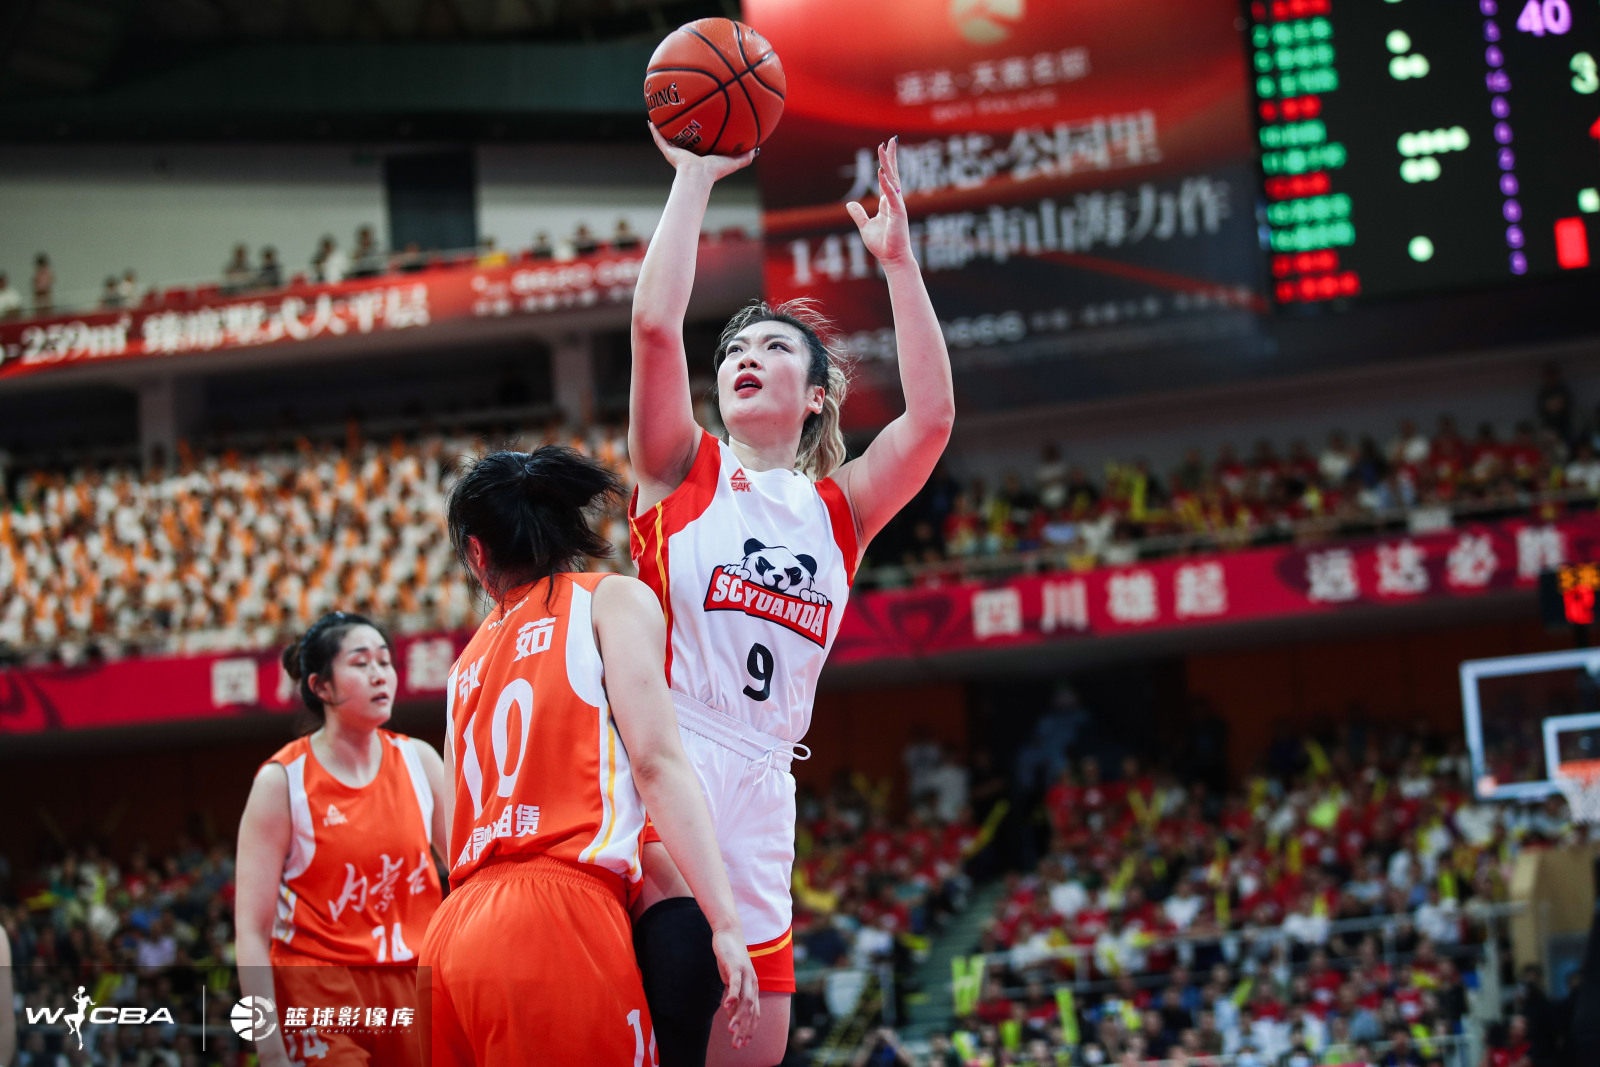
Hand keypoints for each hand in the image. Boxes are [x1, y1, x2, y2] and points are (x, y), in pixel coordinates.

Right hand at [648, 124, 756, 180]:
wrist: (699, 176)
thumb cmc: (716, 171)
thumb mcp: (734, 161)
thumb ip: (746, 156)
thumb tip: (758, 148)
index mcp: (702, 155)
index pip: (701, 142)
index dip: (702, 133)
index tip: (702, 122)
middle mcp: (688, 153)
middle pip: (684, 138)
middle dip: (683, 127)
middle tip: (682, 114)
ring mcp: (677, 152)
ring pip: (669, 137)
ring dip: (665, 127)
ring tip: (662, 114)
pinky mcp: (669, 152)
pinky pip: (660, 139)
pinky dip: (655, 131)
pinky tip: (650, 121)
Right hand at [711, 927, 759, 1047]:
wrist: (729, 933)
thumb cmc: (730, 958)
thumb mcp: (731, 980)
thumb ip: (733, 997)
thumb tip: (731, 1014)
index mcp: (753, 988)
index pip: (753, 1014)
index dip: (749, 1030)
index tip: (742, 1044)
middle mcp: (753, 983)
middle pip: (751, 1011)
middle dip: (744, 1030)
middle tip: (737, 1045)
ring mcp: (746, 975)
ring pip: (745, 1000)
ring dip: (738, 1017)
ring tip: (731, 1031)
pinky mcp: (736, 966)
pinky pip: (735, 983)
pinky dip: (732, 996)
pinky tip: (726, 1007)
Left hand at [845, 137, 913, 266]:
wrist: (892, 259)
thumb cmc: (882, 244)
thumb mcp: (865, 226)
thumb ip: (859, 214)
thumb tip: (850, 204)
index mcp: (887, 202)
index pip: (887, 178)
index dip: (886, 163)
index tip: (885, 147)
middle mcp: (894, 201)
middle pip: (893, 174)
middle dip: (891, 157)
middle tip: (891, 140)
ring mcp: (898, 206)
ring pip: (893, 180)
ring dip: (888, 164)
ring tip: (885, 148)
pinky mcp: (898, 214)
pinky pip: (892, 196)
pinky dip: (887, 184)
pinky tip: (882, 173)